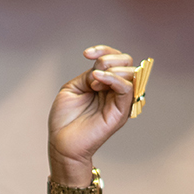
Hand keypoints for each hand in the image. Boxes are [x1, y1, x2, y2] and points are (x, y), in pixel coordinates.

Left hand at [47, 45, 135, 179]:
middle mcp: (114, 90)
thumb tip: (101, 70)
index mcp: (104, 83)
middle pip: (127, 62)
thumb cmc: (64, 119)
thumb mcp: (73, 88)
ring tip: (92, 81)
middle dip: (110, 58)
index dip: (103, 50)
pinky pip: (127, 89)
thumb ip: (88, 75)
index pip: (115, 59)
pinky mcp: (121, 112)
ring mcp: (119, 101)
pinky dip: (114, 80)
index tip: (86, 54)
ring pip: (131, 73)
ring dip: (112, 69)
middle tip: (92, 71)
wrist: (61, 143)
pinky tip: (97, 80)